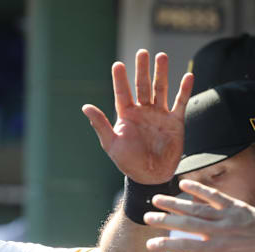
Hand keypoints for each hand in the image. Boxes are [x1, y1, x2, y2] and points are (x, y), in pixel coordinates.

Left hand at [82, 50, 193, 183]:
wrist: (150, 176)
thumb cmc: (127, 162)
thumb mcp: (111, 143)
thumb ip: (100, 124)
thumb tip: (85, 106)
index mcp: (126, 116)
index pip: (122, 93)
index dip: (120, 79)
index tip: (117, 64)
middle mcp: (142, 112)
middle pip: (142, 86)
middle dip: (142, 69)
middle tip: (142, 52)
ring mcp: (159, 115)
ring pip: (160, 89)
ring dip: (161, 73)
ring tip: (161, 56)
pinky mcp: (175, 121)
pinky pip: (181, 102)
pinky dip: (185, 89)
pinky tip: (188, 76)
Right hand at [143, 179, 254, 251]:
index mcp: (218, 251)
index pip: (185, 247)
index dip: (166, 245)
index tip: (150, 244)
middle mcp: (219, 232)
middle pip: (185, 224)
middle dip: (164, 220)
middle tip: (146, 217)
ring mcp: (227, 217)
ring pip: (195, 208)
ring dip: (174, 203)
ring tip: (156, 199)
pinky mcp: (236, 206)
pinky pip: (214, 195)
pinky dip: (199, 188)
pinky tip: (183, 183)